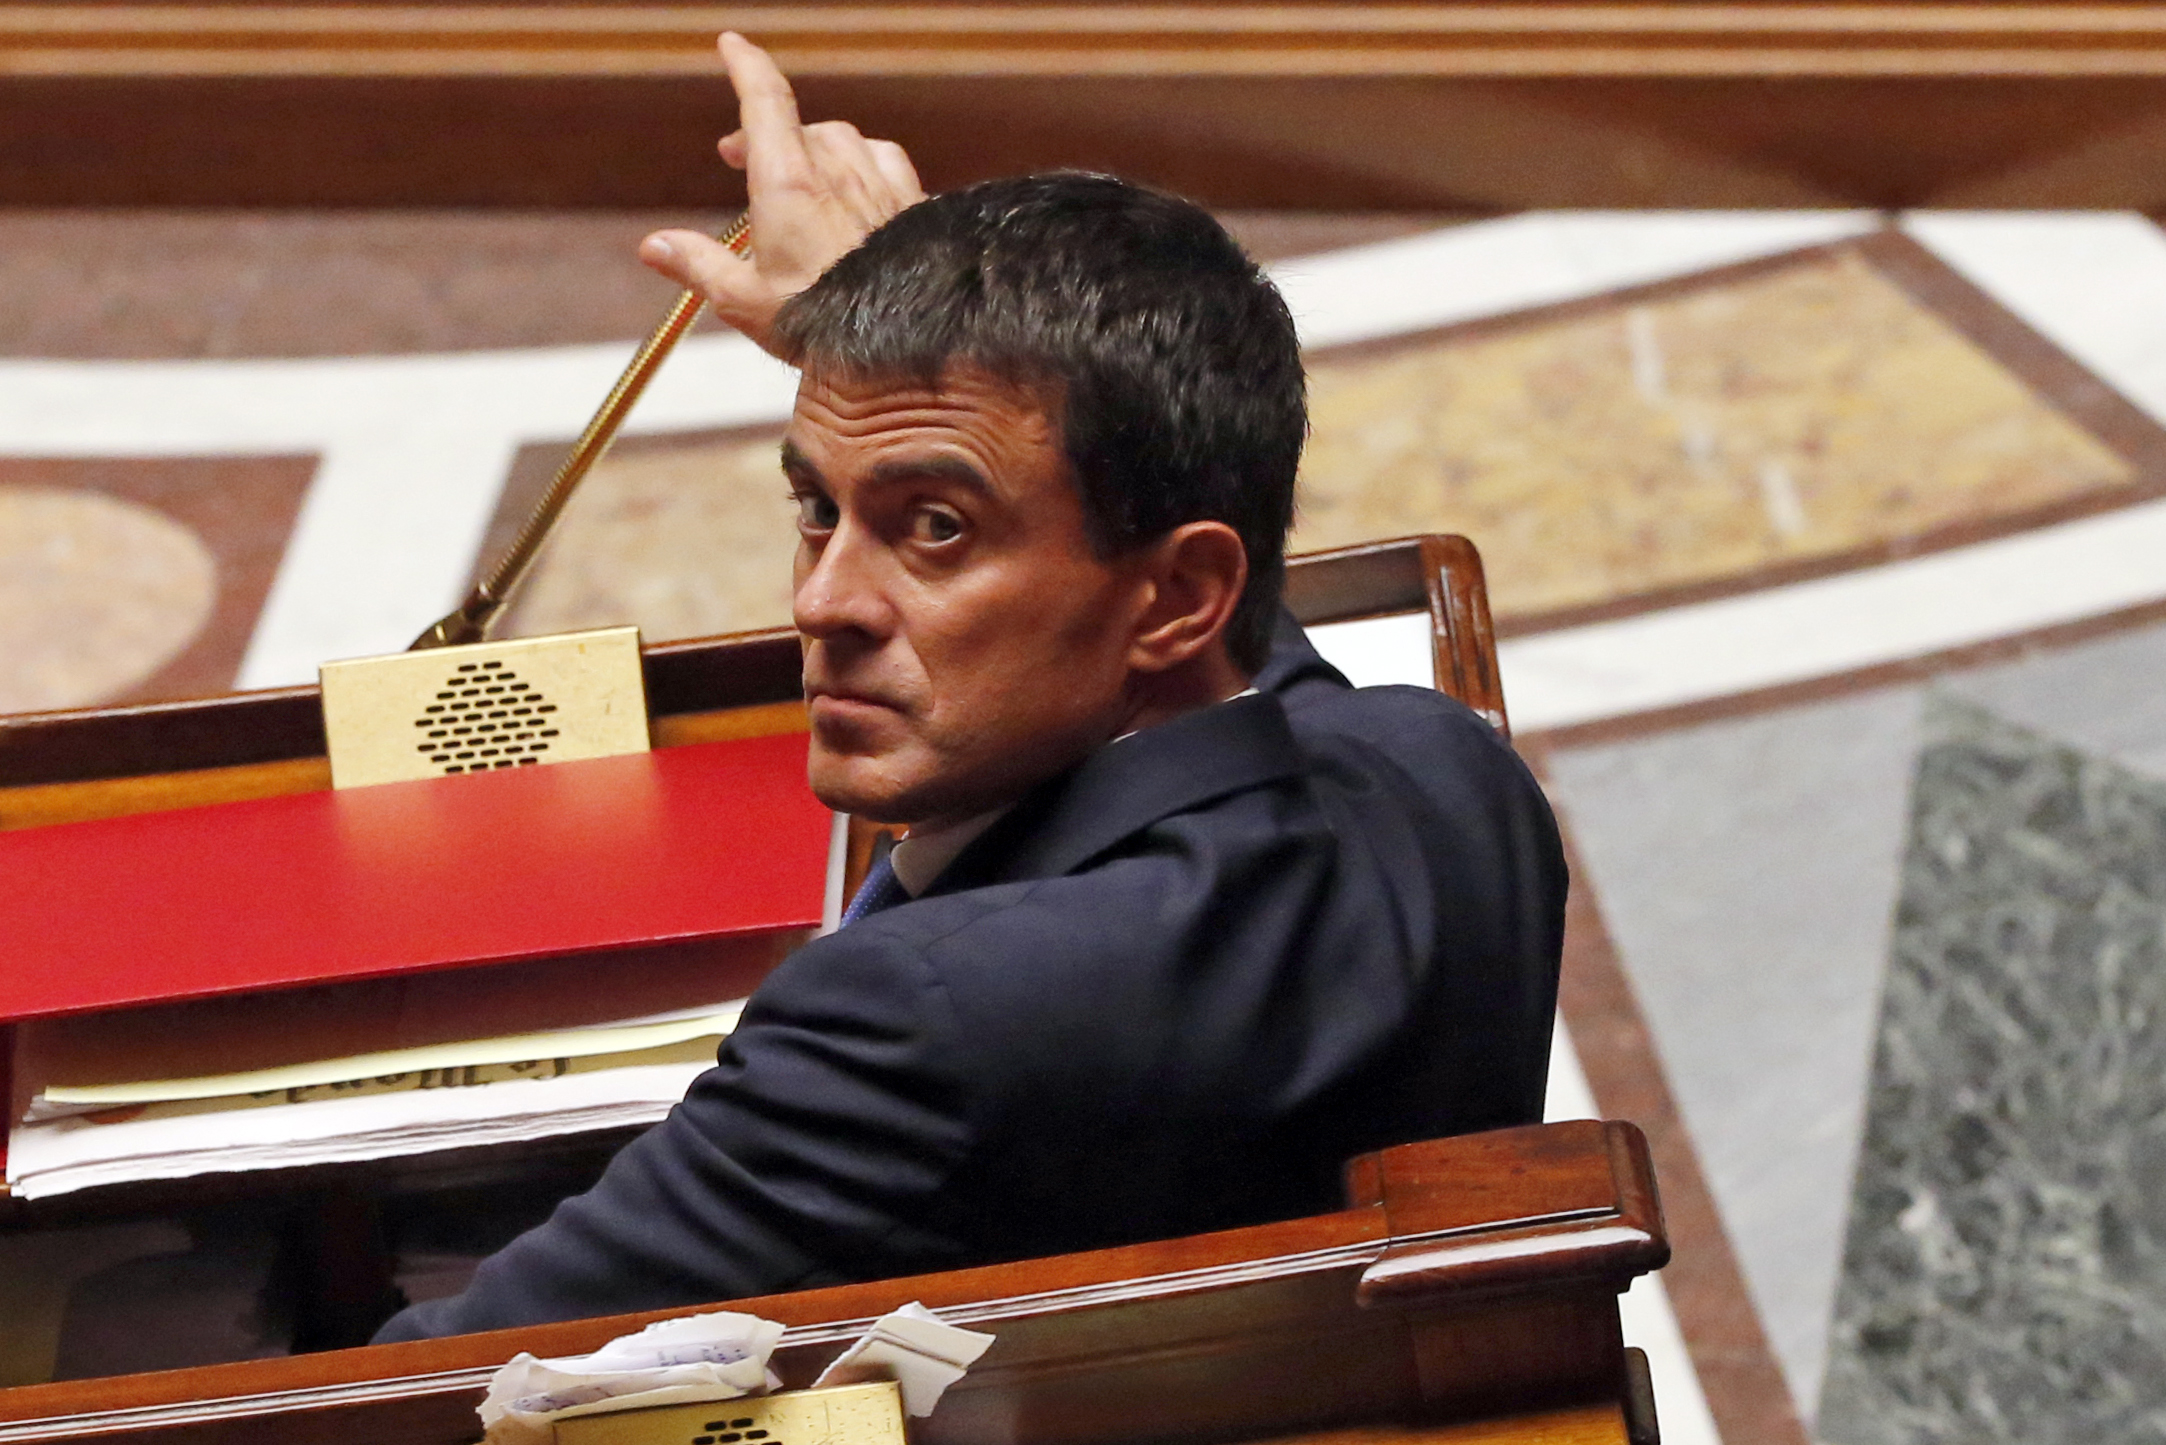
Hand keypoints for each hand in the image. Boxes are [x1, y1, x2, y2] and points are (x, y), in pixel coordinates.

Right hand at [639, 32, 924, 355]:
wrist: (900, 351)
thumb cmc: (823, 326)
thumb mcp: (744, 301)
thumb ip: (698, 265)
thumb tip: (655, 246)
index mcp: (789, 183)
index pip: (765, 100)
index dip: (747, 65)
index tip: (732, 45)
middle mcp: (839, 172)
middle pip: (801, 127)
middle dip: (766, 133)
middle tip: (739, 156)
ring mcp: (883, 186)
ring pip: (846, 141)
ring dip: (818, 147)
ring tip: (800, 174)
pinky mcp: (915, 207)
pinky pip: (888, 163)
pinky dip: (866, 165)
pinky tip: (862, 188)